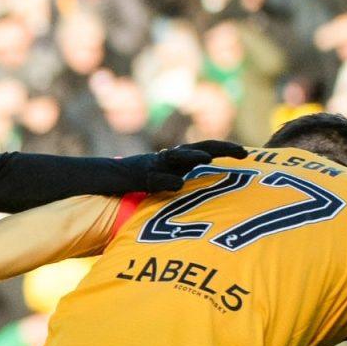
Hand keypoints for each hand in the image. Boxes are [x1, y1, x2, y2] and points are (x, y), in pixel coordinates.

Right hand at [125, 140, 248, 192]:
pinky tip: (177, 185)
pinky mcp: (136, 176)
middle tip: (243, 153)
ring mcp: (151, 165)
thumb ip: (181, 187)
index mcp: (176, 160)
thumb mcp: (163, 184)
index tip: (247, 155)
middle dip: (221, 148)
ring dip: (192, 156)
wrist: (99, 178)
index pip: (205, 149)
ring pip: (175, 157)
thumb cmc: (132, 185)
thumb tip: (202, 197)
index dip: (226, 149)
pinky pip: (153, 179)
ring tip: (208, 159)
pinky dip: (165, 181)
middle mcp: (167, 158)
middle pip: (198, 148)